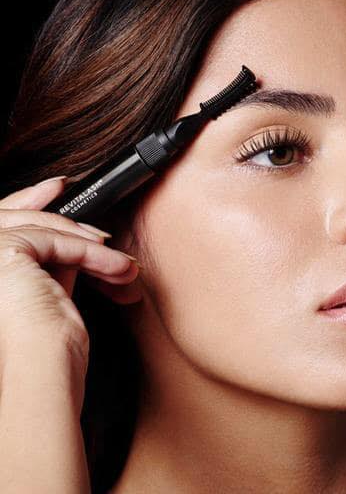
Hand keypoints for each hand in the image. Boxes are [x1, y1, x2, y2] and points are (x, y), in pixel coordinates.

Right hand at [0, 175, 138, 366]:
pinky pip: (54, 240)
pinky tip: (115, 266)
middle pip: (8, 217)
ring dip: (87, 240)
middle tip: (79, 195)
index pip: (1, 227)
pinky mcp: (3, 255)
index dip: (25, 202)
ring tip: (119, 259)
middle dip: (46, 202)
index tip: (54, 189)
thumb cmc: (46, 348)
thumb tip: (73, 245)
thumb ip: (53, 264)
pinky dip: (91, 252)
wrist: (44, 373)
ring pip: (38, 228)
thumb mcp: (50, 292)